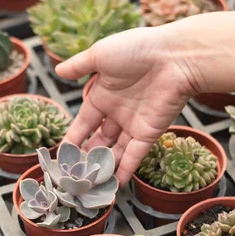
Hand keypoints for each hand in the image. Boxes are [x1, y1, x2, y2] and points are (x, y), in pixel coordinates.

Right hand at [56, 26, 199, 187]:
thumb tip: (58, 70)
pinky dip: (125, 171)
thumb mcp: (100, 54)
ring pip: (114, 152)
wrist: (176, 56)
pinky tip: (114, 186)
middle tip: (74, 175)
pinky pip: (134, 156)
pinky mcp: (150, 133)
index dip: (73, 139)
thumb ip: (79, 66)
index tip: (62, 155)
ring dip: (103, 168)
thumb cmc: (137, 49)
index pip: (84, 123)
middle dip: (87, 158)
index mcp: (103, 95)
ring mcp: (134, 124)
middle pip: (98, 141)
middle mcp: (117, 112)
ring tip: (89, 186)